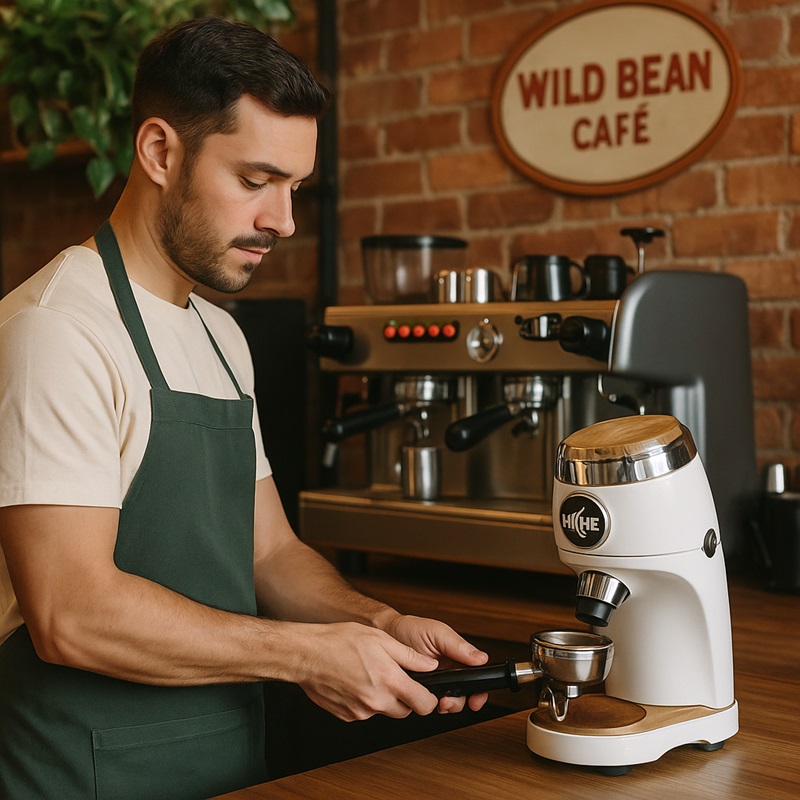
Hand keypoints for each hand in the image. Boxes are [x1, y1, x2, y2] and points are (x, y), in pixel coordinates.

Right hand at [292, 622, 444, 721]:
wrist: (306, 655)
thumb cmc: (339, 642)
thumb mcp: (380, 639)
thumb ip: (409, 656)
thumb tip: (430, 665)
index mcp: (389, 681)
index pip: (424, 705)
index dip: (428, 698)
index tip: (426, 691)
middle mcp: (376, 701)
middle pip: (405, 711)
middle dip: (405, 698)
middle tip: (393, 677)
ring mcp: (361, 712)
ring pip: (384, 711)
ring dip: (383, 698)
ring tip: (369, 674)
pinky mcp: (347, 716)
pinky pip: (365, 712)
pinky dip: (365, 701)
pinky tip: (355, 682)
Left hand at [380, 613, 489, 713]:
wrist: (384, 635)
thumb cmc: (410, 629)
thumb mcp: (437, 633)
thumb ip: (458, 646)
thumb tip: (481, 658)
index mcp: (457, 656)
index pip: (476, 676)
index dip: (479, 691)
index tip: (476, 699)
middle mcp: (448, 670)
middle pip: (465, 693)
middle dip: (460, 701)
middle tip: (449, 700)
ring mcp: (434, 681)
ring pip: (449, 701)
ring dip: (447, 705)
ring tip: (438, 700)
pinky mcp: (420, 689)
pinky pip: (429, 702)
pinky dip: (429, 703)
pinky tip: (424, 697)